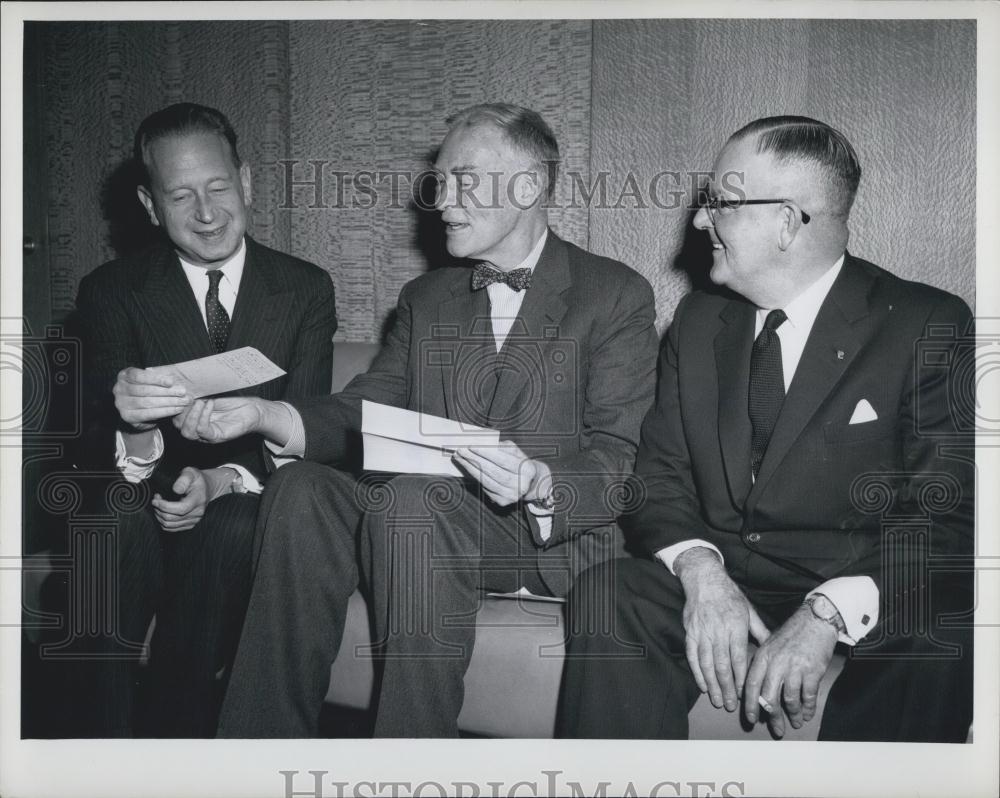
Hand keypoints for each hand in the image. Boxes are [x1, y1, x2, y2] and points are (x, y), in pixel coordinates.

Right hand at [113, 367, 190, 429]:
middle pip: (144, 390)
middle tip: (183, 392)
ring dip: (168, 402)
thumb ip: (160, 379)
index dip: (155, 379)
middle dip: (166, 391)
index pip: (138, 376)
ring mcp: (121, 403)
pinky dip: (164, 411)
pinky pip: (148, 414)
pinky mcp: (127, 416)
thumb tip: (176, 381)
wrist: (142, 412)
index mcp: (124, 375)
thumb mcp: (153, 381)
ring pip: (147, 402)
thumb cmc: (150, 391)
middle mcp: (119, 389)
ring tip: (183, 401)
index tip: (171, 382)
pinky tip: (176, 409)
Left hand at [150, 466, 231, 531]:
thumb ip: (183, 479)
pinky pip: (172, 528)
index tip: (156, 500)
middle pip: (172, 518)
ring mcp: (194, 520)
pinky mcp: (190, 524)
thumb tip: (176, 489)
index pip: (181, 508)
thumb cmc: (197, 480)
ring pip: (170, 524)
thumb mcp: (191, 473)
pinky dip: (163, 521)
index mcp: (199, 499)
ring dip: (159, 515)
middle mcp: (198, 512)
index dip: (165, 506)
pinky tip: (162, 512)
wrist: (207, 488)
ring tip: (158, 505)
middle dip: (159, 509)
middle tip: (156, 499)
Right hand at [174, 397, 261, 442]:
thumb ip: (196, 392)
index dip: (174, 404)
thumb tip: (180, 384)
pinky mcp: (216, 436)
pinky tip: (209, 404)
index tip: (179, 391)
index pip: (175, 415)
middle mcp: (196, 427)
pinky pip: (203, 431)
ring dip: (191, 415)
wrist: (251, 408)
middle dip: (180, 411)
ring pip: (188, 432)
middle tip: (188, 397)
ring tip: (199, 401)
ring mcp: (206, 434)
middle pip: (178, 425)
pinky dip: (203, 417)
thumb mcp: (209, 393)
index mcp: (192, 417)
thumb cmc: (231, 400)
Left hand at [452, 441, 550, 507]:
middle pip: (493, 471)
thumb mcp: (515, 451)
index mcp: (527, 469)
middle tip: (460, 451)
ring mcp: (511, 495)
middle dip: (474, 460)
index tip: (471, 445)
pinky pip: (485, 488)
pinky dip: (475, 477)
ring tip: (460, 458)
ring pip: (486, 481)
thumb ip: (499, 447)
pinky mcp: (503, 501)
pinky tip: (468, 468)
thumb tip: (479, 443)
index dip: (486, 453)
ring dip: (470, 468)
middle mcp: (521, 485)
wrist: (532, 483)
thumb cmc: (520, 462)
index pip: (503, 460)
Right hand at [675, 548, 769, 711]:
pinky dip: (697, 672)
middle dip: (726, 688)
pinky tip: (702, 685)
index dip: (741, 679)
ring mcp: (702, 632)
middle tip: (730, 706)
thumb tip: (772, 648)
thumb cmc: (729, 595)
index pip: (738, 658)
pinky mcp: (690, 631)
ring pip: (706, 663)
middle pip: (722, 665)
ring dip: (712, 684)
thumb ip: (760, 630)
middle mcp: (718, 631)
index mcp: (735, 626)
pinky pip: (692, 655)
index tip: (744, 694)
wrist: (704, 579)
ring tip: (717, 701)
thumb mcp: (749, 610)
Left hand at [743, 603, 837, 737]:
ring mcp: (795, 668)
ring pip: (789, 700)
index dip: (750, 705)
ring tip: (795, 723)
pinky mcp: (812, 672)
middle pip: (769, 697)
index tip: (751, 718)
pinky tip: (808, 714)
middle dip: (772, 717)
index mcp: (763, 656)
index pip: (752, 685)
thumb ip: (762, 663)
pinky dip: (808, 708)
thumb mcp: (769, 643)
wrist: (815, 621)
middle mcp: (776, 663)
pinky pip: (808, 697)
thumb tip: (754, 688)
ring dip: (793, 715)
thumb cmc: (791, 634)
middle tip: (776, 729)